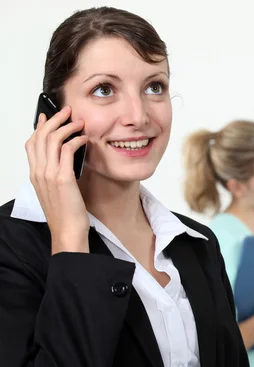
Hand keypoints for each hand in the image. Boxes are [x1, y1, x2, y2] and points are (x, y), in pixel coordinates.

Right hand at [26, 107, 89, 253]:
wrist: (67, 231)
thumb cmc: (66, 214)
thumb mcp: (58, 191)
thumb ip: (58, 174)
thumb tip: (68, 160)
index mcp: (36, 175)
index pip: (32, 144)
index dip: (39, 127)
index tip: (47, 116)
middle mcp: (39, 172)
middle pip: (40, 137)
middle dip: (54, 120)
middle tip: (67, 111)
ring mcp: (48, 174)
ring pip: (52, 140)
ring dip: (67, 126)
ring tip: (79, 122)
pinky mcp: (62, 178)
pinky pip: (67, 150)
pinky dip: (76, 140)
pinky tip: (85, 138)